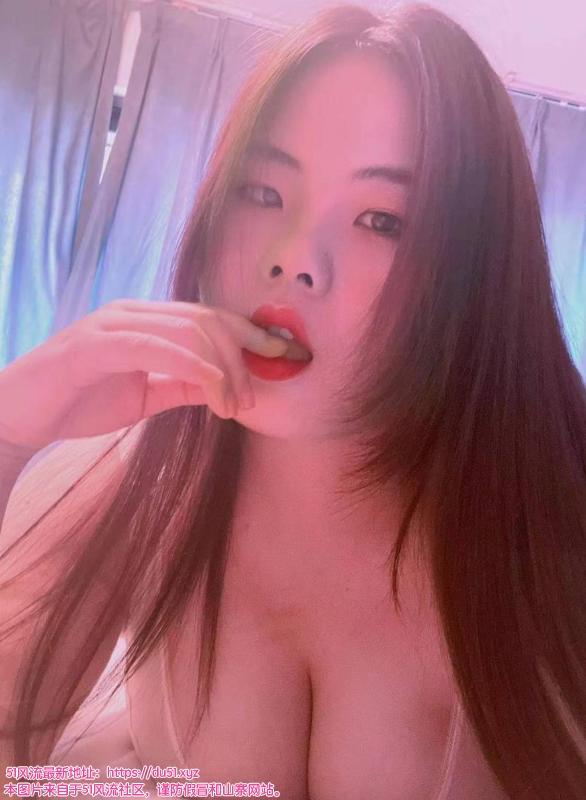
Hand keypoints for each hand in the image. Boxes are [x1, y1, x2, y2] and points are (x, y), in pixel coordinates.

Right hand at [0, 298, 288, 449]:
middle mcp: (133, 312)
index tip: (286, 355)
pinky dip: (195, 368)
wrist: (18, 415)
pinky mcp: (96, 343)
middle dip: (243, 356)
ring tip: (234, 406)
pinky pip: (158, 347)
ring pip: (190, 330)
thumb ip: (181, 386)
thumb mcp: (144, 397)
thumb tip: (226, 388)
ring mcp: (114, 323)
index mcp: (146, 320)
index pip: (209, 316)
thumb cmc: (78, 403)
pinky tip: (215, 393)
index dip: (252, 333)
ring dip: (224, 369)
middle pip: (208, 319)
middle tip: (254, 399)